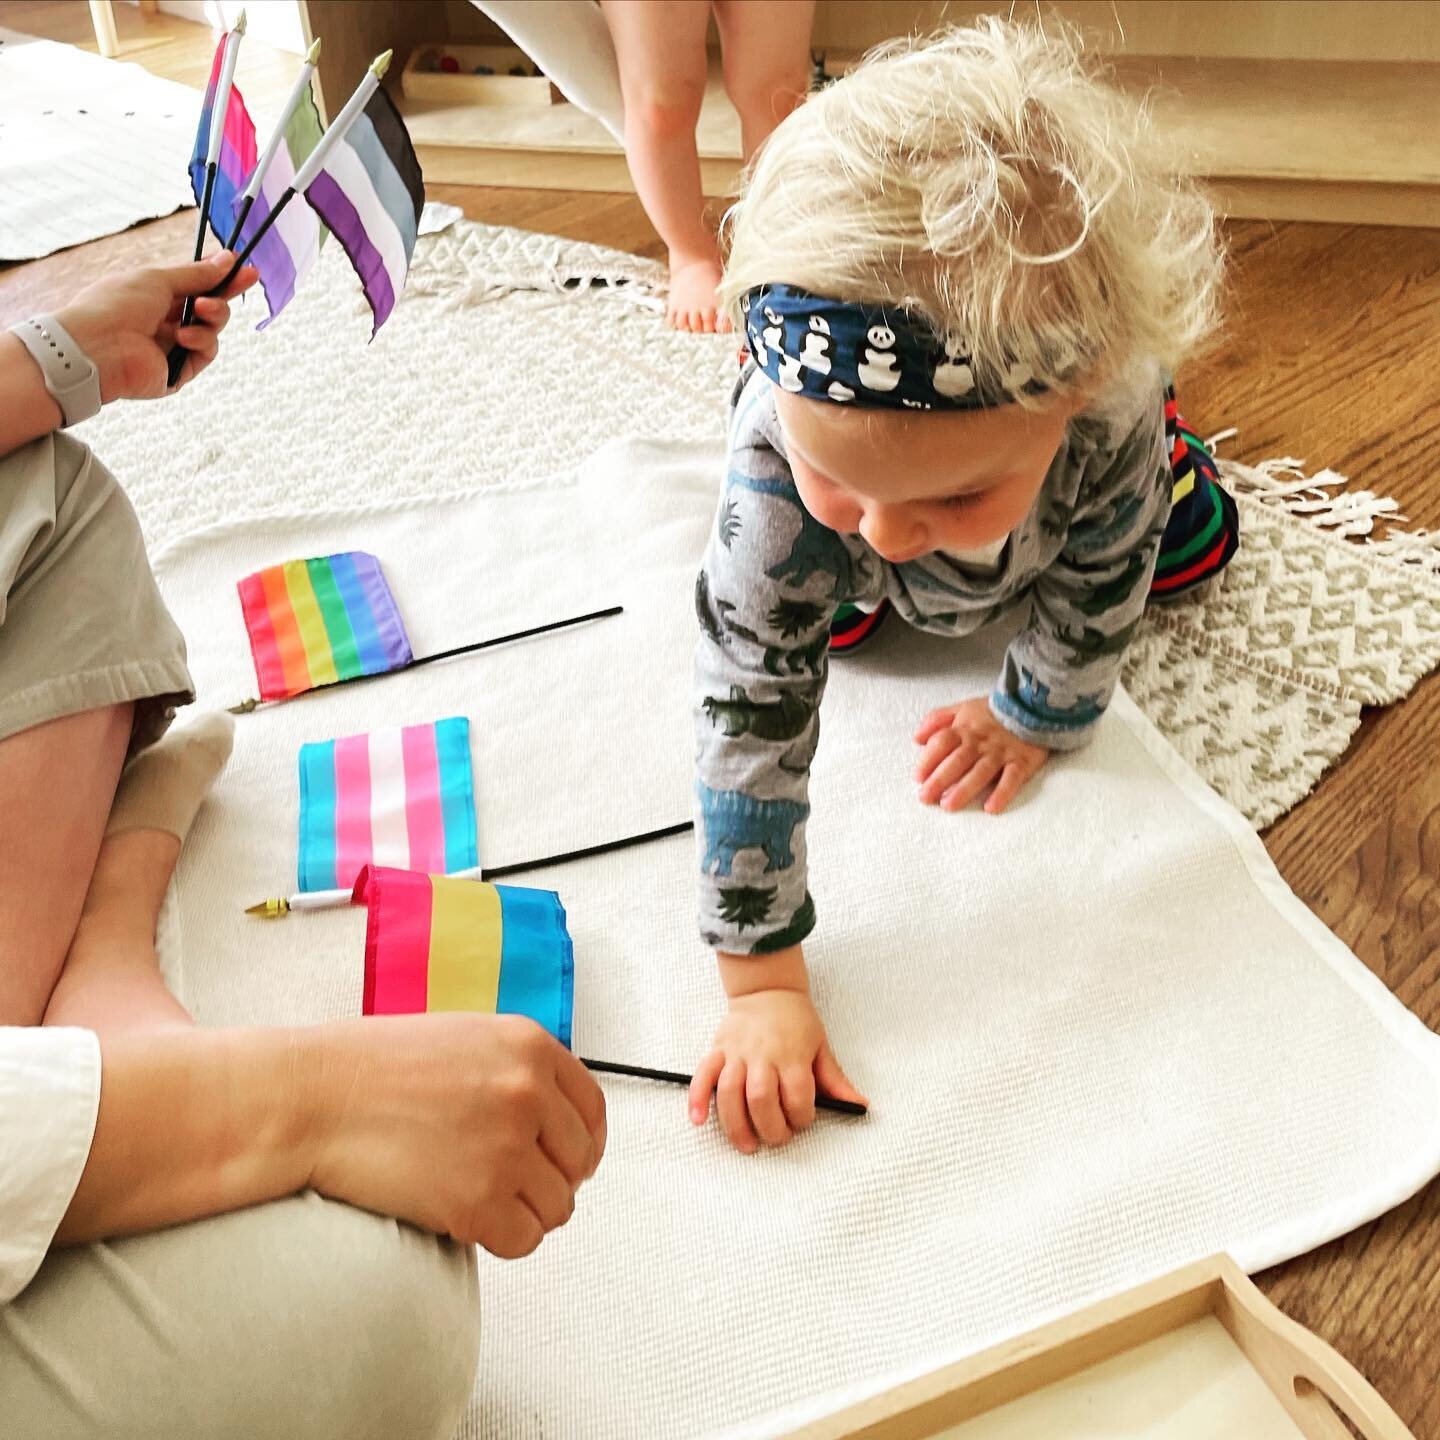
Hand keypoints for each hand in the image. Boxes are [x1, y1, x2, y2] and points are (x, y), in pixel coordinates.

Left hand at [55, 250, 257, 401]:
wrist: (98, 347)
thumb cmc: (117, 305)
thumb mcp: (159, 279)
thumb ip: (196, 274)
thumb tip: (227, 260)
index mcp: (154, 296)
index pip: (194, 285)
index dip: (219, 277)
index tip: (243, 267)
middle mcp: (164, 321)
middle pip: (209, 307)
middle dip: (226, 292)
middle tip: (245, 278)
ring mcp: (173, 347)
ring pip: (212, 329)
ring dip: (214, 315)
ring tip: (202, 310)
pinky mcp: (179, 371)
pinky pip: (205, 352)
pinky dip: (201, 342)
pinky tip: (183, 337)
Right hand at [308, 1014, 606, 1258]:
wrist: (314, 1098)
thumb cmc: (372, 1068)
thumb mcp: (464, 1039)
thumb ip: (516, 1070)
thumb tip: (553, 1118)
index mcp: (529, 1046)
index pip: (592, 1109)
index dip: (582, 1143)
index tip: (571, 1161)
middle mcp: (528, 1093)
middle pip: (579, 1162)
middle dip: (551, 1179)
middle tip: (513, 1186)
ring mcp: (507, 1148)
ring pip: (557, 1207)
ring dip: (524, 1211)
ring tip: (481, 1199)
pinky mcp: (478, 1201)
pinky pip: (524, 1240)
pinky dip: (501, 1238)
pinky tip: (469, 1220)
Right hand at [690, 946, 866, 1153]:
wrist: (768, 989)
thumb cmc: (796, 1020)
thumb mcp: (821, 1046)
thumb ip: (835, 1080)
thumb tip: (859, 1104)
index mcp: (792, 1054)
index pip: (797, 1096)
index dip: (801, 1118)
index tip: (802, 1121)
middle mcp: (762, 1054)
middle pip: (760, 1100)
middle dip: (770, 1128)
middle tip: (777, 1137)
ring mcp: (737, 1053)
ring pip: (729, 1093)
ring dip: (736, 1125)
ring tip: (747, 1145)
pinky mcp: (718, 1050)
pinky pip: (703, 1075)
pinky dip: (698, 1098)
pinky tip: (698, 1120)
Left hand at [915, 697, 1048, 813]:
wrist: (1033, 706)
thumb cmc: (992, 712)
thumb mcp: (962, 708)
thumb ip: (937, 720)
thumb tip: (916, 737)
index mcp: (964, 728)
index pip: (942, 742)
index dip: (929, 759)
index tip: (918, 777)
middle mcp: (981, 741)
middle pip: (958, 760)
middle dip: (940, 779)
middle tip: (925, 797)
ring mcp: (1001, 752)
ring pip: (981, 772)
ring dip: (965, 789)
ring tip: (949, 805)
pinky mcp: (1022, 762)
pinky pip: (1012, 779)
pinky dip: (1002, 793)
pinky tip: (991, 808)